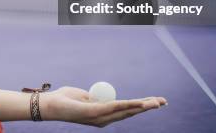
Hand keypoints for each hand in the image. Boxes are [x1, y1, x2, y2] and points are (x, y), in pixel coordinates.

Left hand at [40, 86, 165, 127]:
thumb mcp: (83, 96)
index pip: (126, 111)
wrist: (51, 104)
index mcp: (103, 115)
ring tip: (156, 103)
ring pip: (127, 110)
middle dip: (148, 106)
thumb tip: (98, 96)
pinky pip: (116, 107)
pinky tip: (139, 103)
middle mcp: (104, 119)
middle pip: (131, 112)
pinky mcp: (96, 113)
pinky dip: (128, 104)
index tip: (155, 101)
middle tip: (164, 101)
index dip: (141, 106)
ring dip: (143, 105)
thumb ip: (93, 97)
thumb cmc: (65, 99)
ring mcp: (101, 117)